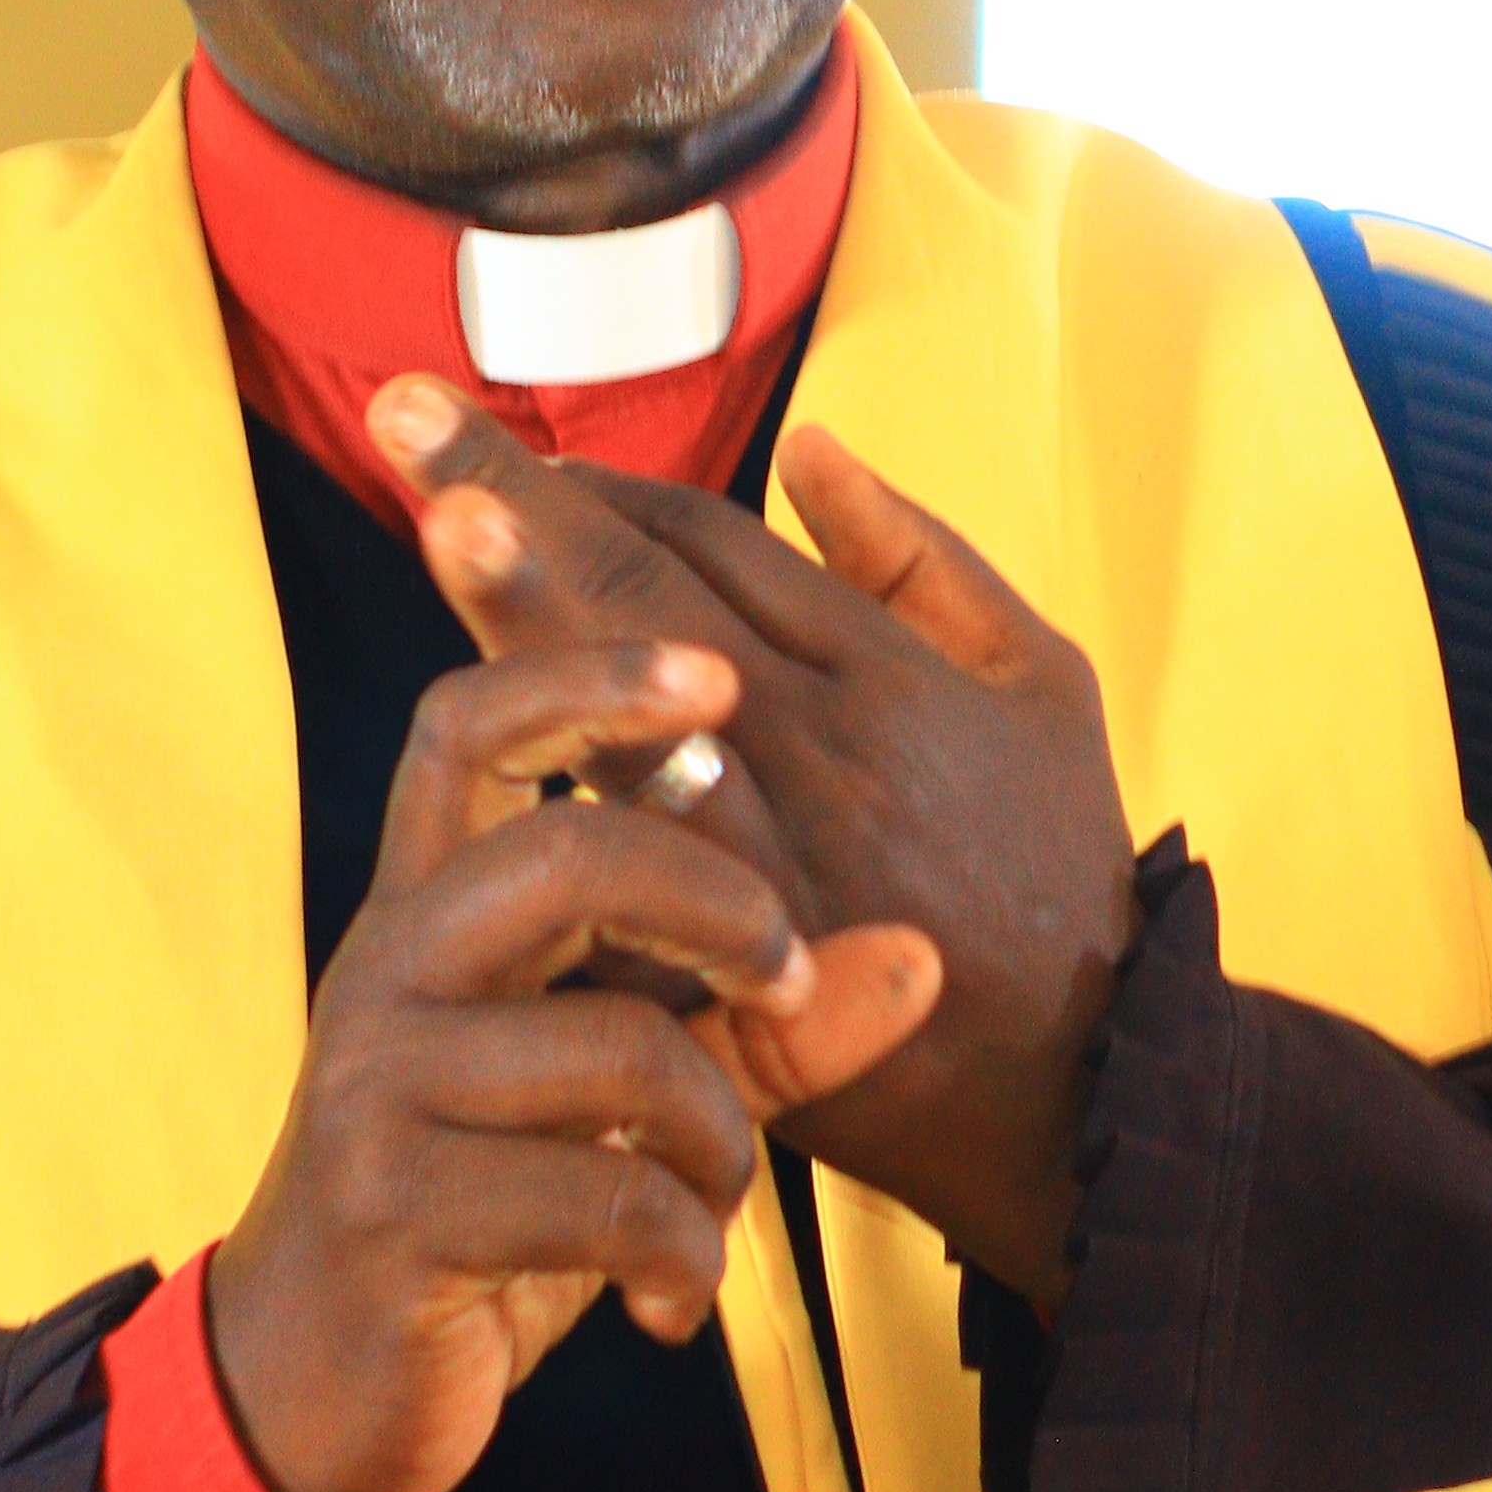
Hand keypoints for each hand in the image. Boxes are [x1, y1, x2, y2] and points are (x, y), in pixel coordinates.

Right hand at [208, 637, 941, 1491]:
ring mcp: (379, 1087)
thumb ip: (755, 1020)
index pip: (469, 730)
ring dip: (720, 1141)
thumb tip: (919, 956)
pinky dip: (681, 1259)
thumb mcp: (627, 1103)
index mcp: (425, 910)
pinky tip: (671, 1303)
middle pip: (563, 851)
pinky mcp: (398, 1209)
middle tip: (783, 973)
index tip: (714, 673)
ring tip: (717, 1205)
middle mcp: (387, 969)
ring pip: (618, 1045)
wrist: (313, 1390)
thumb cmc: (483, 1214)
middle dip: (719, 902)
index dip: (588, 675)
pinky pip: (606, 1198)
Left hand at [368, 382, 1139, 1314]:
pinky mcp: (756, 965)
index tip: (492, 449)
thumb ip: (921, 560)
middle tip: (404, 412)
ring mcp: (787, 856)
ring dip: (534, 617)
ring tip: (443, 522)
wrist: (1087, 1079)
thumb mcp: (1039, 683)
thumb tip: (805, 449)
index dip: (594, 488)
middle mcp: (825, 746)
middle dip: (526, 497)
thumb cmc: (1057, 862)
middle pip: (652, 596)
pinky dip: (580, 809)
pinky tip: (488, 748)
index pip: (708, 544)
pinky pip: (650, 873)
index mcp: (883, 668)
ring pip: (636, 712)